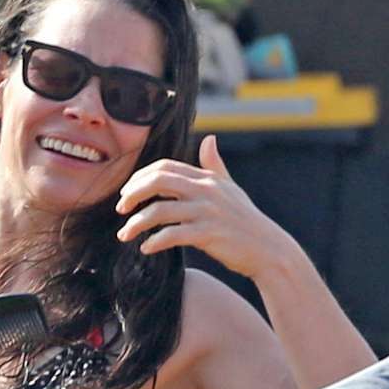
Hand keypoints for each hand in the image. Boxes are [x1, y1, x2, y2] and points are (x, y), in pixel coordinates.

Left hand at [114, 135, 297, 281]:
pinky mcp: (208, 235)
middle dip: (132, 194)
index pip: (164, 167)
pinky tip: (146, 248)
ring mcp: (207, 212)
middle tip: (120, 209)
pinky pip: (171, 235)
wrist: (268, 250)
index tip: (126, 193)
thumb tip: (209, 139)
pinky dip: (154, 242)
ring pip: (159, 211)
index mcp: (207, 178)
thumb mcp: (231, 189)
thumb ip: (215, 166)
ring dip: (136, 224)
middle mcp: (206, 191)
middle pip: (158, 181)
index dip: (139, 178)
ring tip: (124, 235)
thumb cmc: (246, 220)